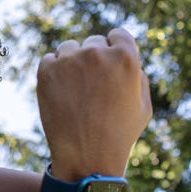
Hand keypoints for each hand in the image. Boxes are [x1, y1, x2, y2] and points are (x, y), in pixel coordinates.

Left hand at [36, 28, 151, 175]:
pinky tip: (61, 93)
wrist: (87, 157)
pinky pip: (50, 60)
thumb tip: (123, 57)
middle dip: (94, 58)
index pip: (118, 34)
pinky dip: (54, 72)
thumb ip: (137, 76)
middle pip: (93, 42)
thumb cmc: (119, 134)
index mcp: (125, 58)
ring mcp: (70, 60)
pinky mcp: (47, 70)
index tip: (109, 61)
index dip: (114, 47)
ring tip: (76, 91)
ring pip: (70, 48)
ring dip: (72, 62)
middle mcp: (97, 53)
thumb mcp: (143, 106)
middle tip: (92, 85)